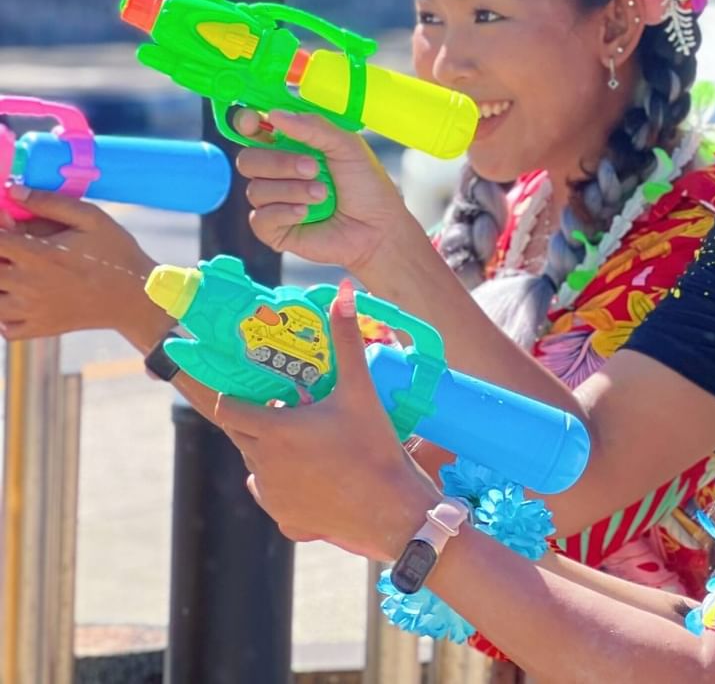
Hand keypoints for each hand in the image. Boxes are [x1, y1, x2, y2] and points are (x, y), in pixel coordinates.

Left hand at [0, 191, 163, 343]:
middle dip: (1, 255)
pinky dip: (5, 314)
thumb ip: (51, 203)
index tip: (9, 225)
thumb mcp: (92, 218)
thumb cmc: (115, 251)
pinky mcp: (37, 329)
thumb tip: (14, 191)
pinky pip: (4, 327)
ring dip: (0, 285)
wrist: (135, 295)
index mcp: (38, 255)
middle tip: (17, 249)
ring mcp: (29, 311)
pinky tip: (22, 299)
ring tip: (18, 273)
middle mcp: (27, 285)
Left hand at [215, 281, 437, 559]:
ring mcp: (271, 497)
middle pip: (240, 434)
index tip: (256, 389)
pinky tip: (315, 474)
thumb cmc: (374, 446)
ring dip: (271, 449)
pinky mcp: (284, 521)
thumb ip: (346, 337)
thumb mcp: (359, 389)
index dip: (236, 395)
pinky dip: (285, 482)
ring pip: (257, 465)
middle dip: (257, 418)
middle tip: (289, 407)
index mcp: (273, 431)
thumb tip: (343, 290)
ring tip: (309, 439)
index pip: (227, 407)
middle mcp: (262, 465)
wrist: (391, 511)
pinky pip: (273, 494)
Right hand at [234, 109, 414, 273]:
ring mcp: (274, 201)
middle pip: (249, 160)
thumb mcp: (347, 146)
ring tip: (322, 195)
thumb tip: (275, 114)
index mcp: (292, 146)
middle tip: (313, 168)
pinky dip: (286, 212)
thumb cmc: (366, 185)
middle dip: (280, 163)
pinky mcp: (274, 229)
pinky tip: (307, 214)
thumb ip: (314, 127)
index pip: (256, 130)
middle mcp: (278, 172)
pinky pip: (260, 217)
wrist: (377, 227)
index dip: (246, 123)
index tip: (251, 121)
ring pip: (255, 189)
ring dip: (293, 190)